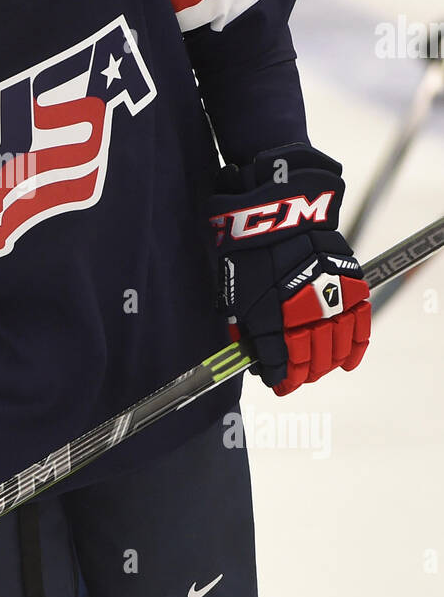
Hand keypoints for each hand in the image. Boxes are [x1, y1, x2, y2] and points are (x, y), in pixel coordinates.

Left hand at [204, 146, 370, 396]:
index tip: (277, 384)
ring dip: (327, 365)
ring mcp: (331, 300)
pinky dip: (355, 347)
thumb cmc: (250, 253)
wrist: (279, 211)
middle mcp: (304, 314)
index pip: (281, 366)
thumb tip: (253, 359)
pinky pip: (359, 324)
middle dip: (303, 374)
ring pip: (335, 348)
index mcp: (272, 319)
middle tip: (297, 377)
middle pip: (310, 361)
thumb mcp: (237, 294)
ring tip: (320, 370)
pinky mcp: (350, 284)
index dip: (280, 380)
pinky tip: (348, 361)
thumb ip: (245, 331)